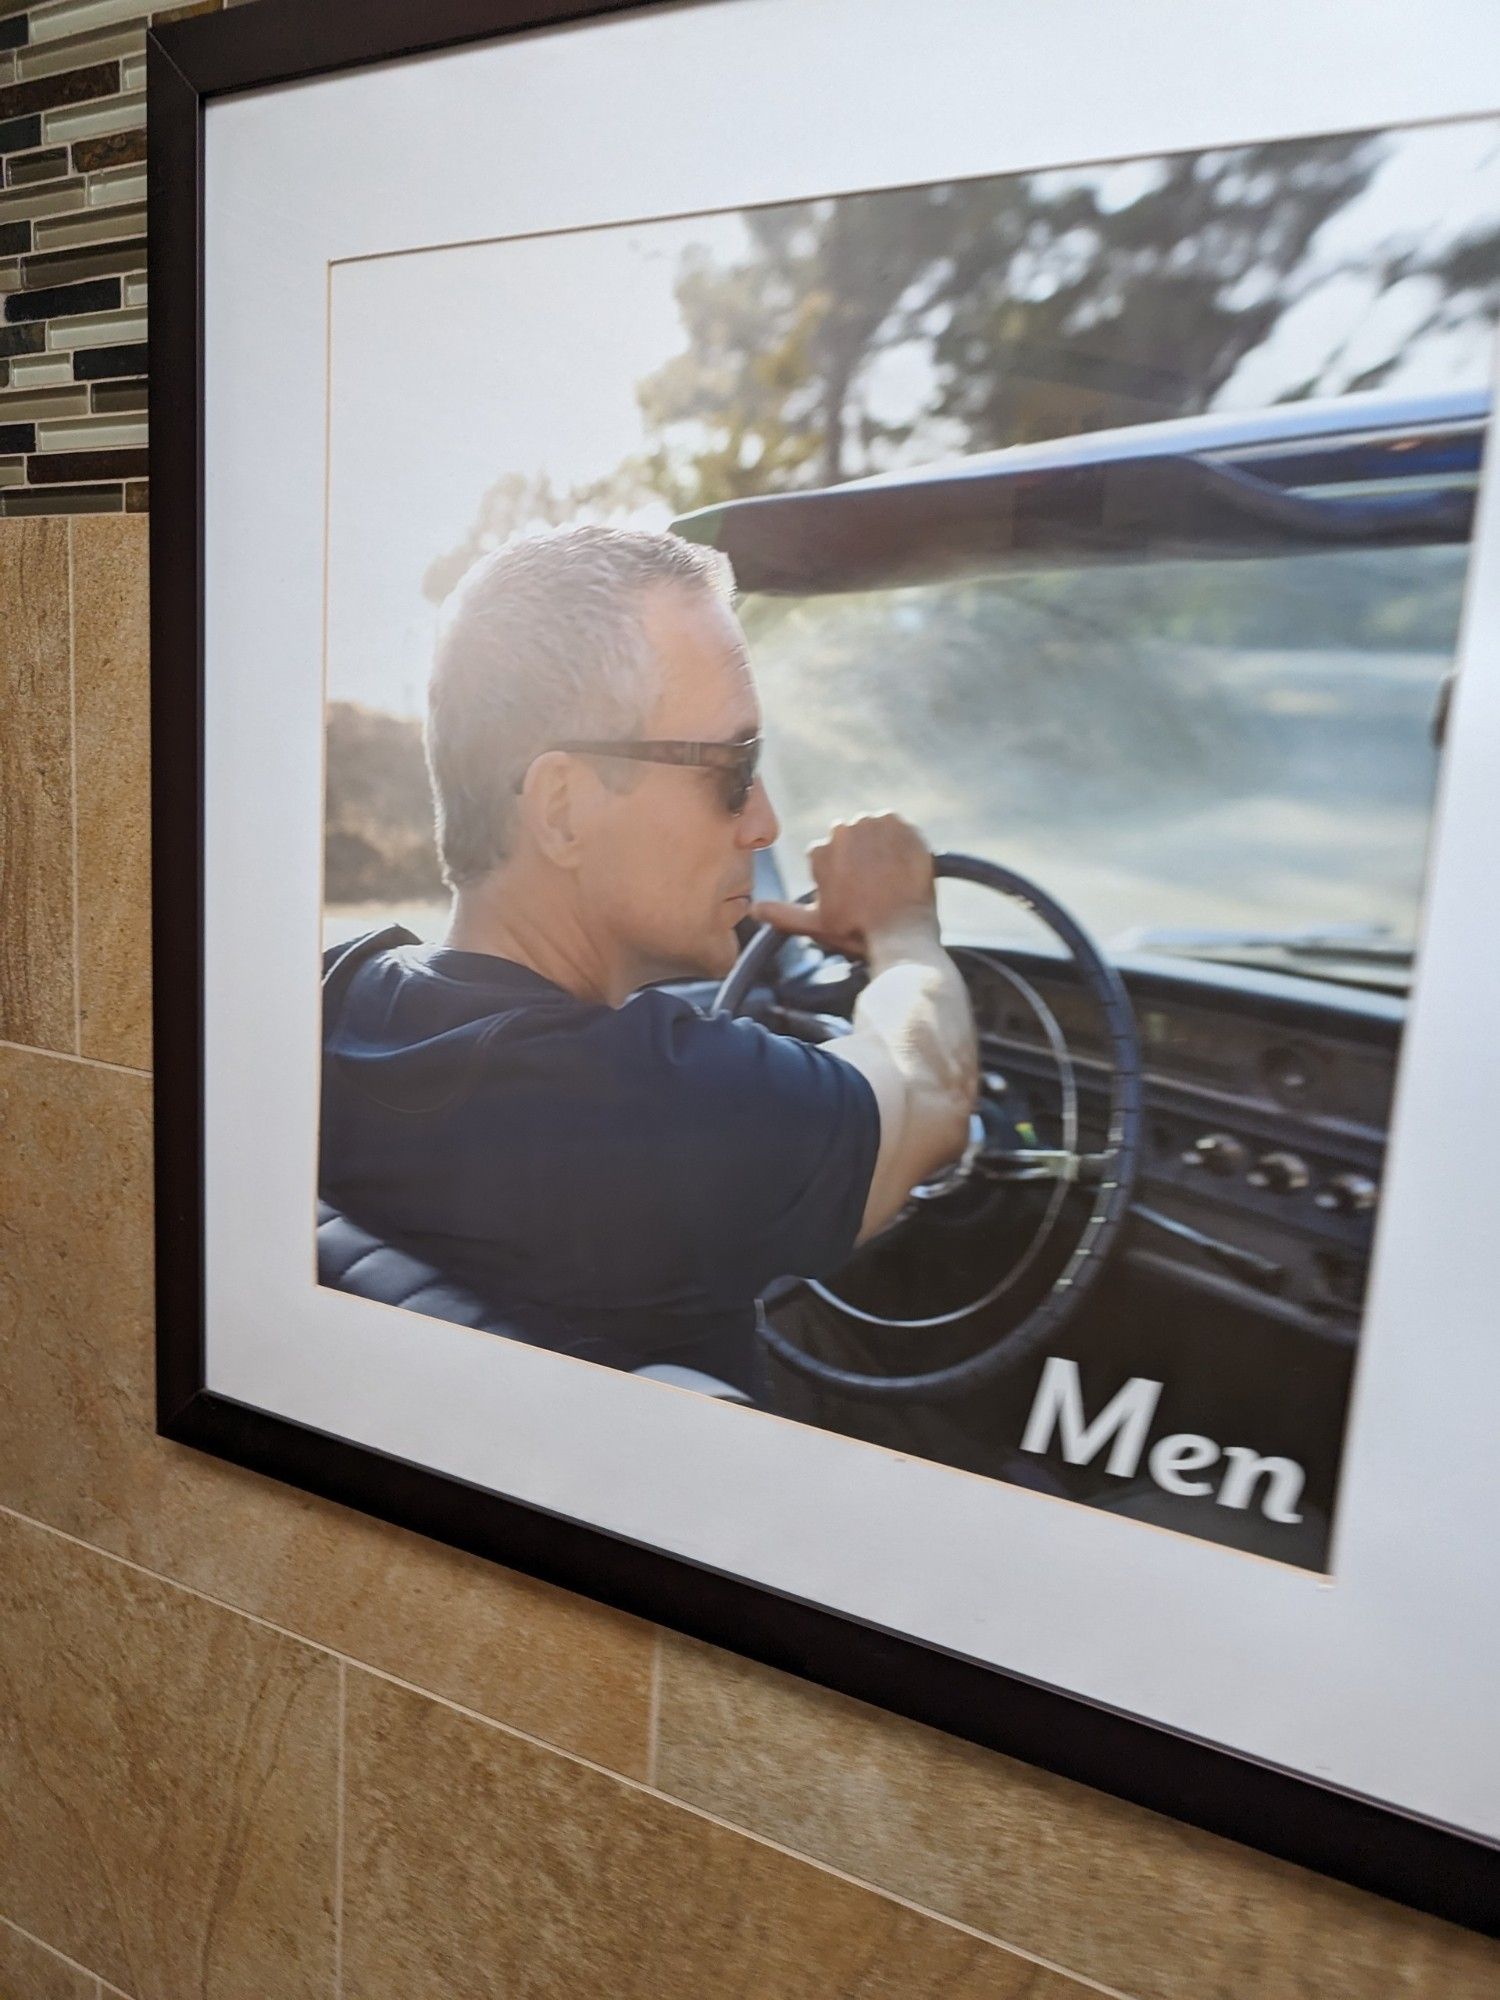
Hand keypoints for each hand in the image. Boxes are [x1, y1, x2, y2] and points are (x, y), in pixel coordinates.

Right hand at [750, 812, 938, 959]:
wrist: (900, 933)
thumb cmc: (856, 931)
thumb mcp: (814, 924)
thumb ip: (782, 913)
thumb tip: (753, 909)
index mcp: (820, 851)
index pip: (830, 854)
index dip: (843, 875)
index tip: (856, 894)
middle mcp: (844, 830)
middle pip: (852, 838)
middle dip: (861, 857)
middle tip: (874, 887)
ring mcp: (875, 825)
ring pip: (875, 830)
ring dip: (881, 848)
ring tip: (889, 879)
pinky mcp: (904, 826)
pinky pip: (902, 828)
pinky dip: (903, 844)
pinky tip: (904, 869)